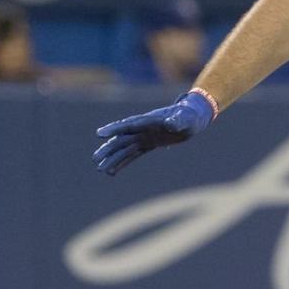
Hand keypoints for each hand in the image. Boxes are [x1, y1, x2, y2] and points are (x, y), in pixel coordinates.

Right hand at [94, 91, 214, 174]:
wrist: (192, 117)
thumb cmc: (189, 115)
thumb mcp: (185, 118)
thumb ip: (177, 120)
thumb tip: (170, 124)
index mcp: (148, 120)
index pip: (128, 125)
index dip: (114, 129)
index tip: (99, 134)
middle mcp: (143, 129)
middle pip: (122, 139)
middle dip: (109, 149)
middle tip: (95, 158)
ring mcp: (144, 137)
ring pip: (124, 149)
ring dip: (112, 159)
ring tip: (99, 170)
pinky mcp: (148, 144)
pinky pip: (133, 155)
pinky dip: (122, 163)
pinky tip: (111, 172)